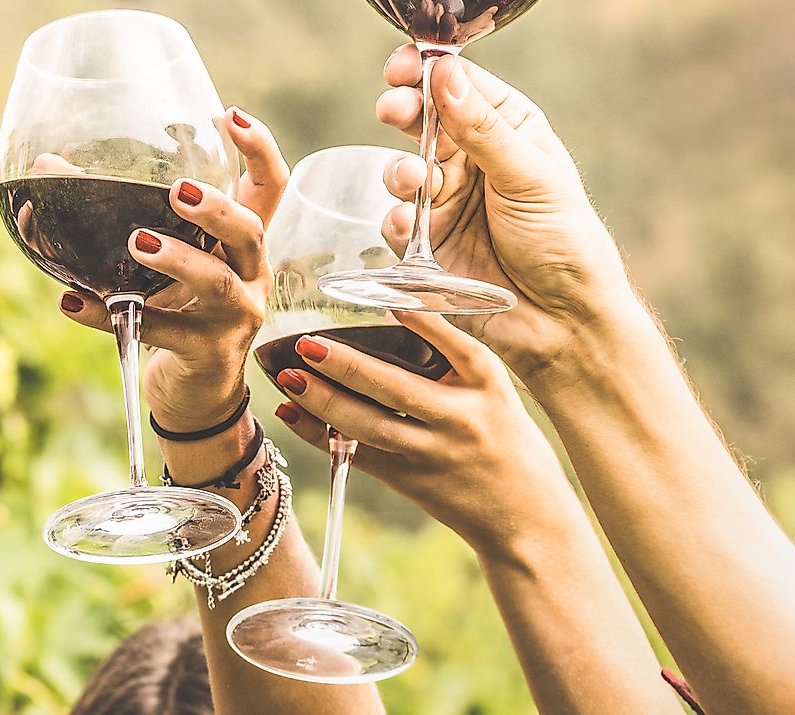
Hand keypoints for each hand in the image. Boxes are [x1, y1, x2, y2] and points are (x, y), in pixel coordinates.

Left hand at [60, 108, 288, 431]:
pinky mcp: (205, 354)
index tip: (231, 116)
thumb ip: (119, 213)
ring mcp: (233, 317)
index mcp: (243, 243)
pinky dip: (108, 315)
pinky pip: (157, 332)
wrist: (196, 394)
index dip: (260, 150)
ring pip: (217, 283)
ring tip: (138, 242)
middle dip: (218, 209)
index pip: (271, 187)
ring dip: (179, 259)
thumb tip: (45, 166)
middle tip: (178, 192)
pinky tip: (71, 302)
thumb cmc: (178, 309)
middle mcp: (250, 274)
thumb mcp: (164, 261)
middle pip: (250, 231)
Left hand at [273, 312, 569, 557]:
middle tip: (307, 344)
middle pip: (397, 391)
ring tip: (289, 376)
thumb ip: (452, 358)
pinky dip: (319, 435)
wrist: (527, 518)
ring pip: (369, 427)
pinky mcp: (409, 481)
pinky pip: (357, 455)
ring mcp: (432, 454)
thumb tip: (391, 311)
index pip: (459, 347)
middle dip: (348, 366)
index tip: (390, 298)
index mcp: (488, 387)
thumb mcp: (495, 391)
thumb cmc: (505, 439)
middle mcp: (460, 420)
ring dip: (323, 402)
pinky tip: (291, 411)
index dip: (424, 323)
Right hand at [377, 44, 640, 384]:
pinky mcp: (425, 245)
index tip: (401, 66)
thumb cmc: (564, 242)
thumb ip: (482, 128)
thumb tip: (444, 71)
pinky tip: (408, 226)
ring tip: (412, 182)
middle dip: (401, 111)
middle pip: (421, 120)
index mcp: (508, 130)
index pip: (458, 85)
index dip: (426, 70)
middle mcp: (472, 160)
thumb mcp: (529, 177)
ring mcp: (445, 202)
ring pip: (401, 170)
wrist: (563, 323)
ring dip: (399, 171)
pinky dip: (396, 221)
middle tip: (392, 109)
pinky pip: (395, 222)